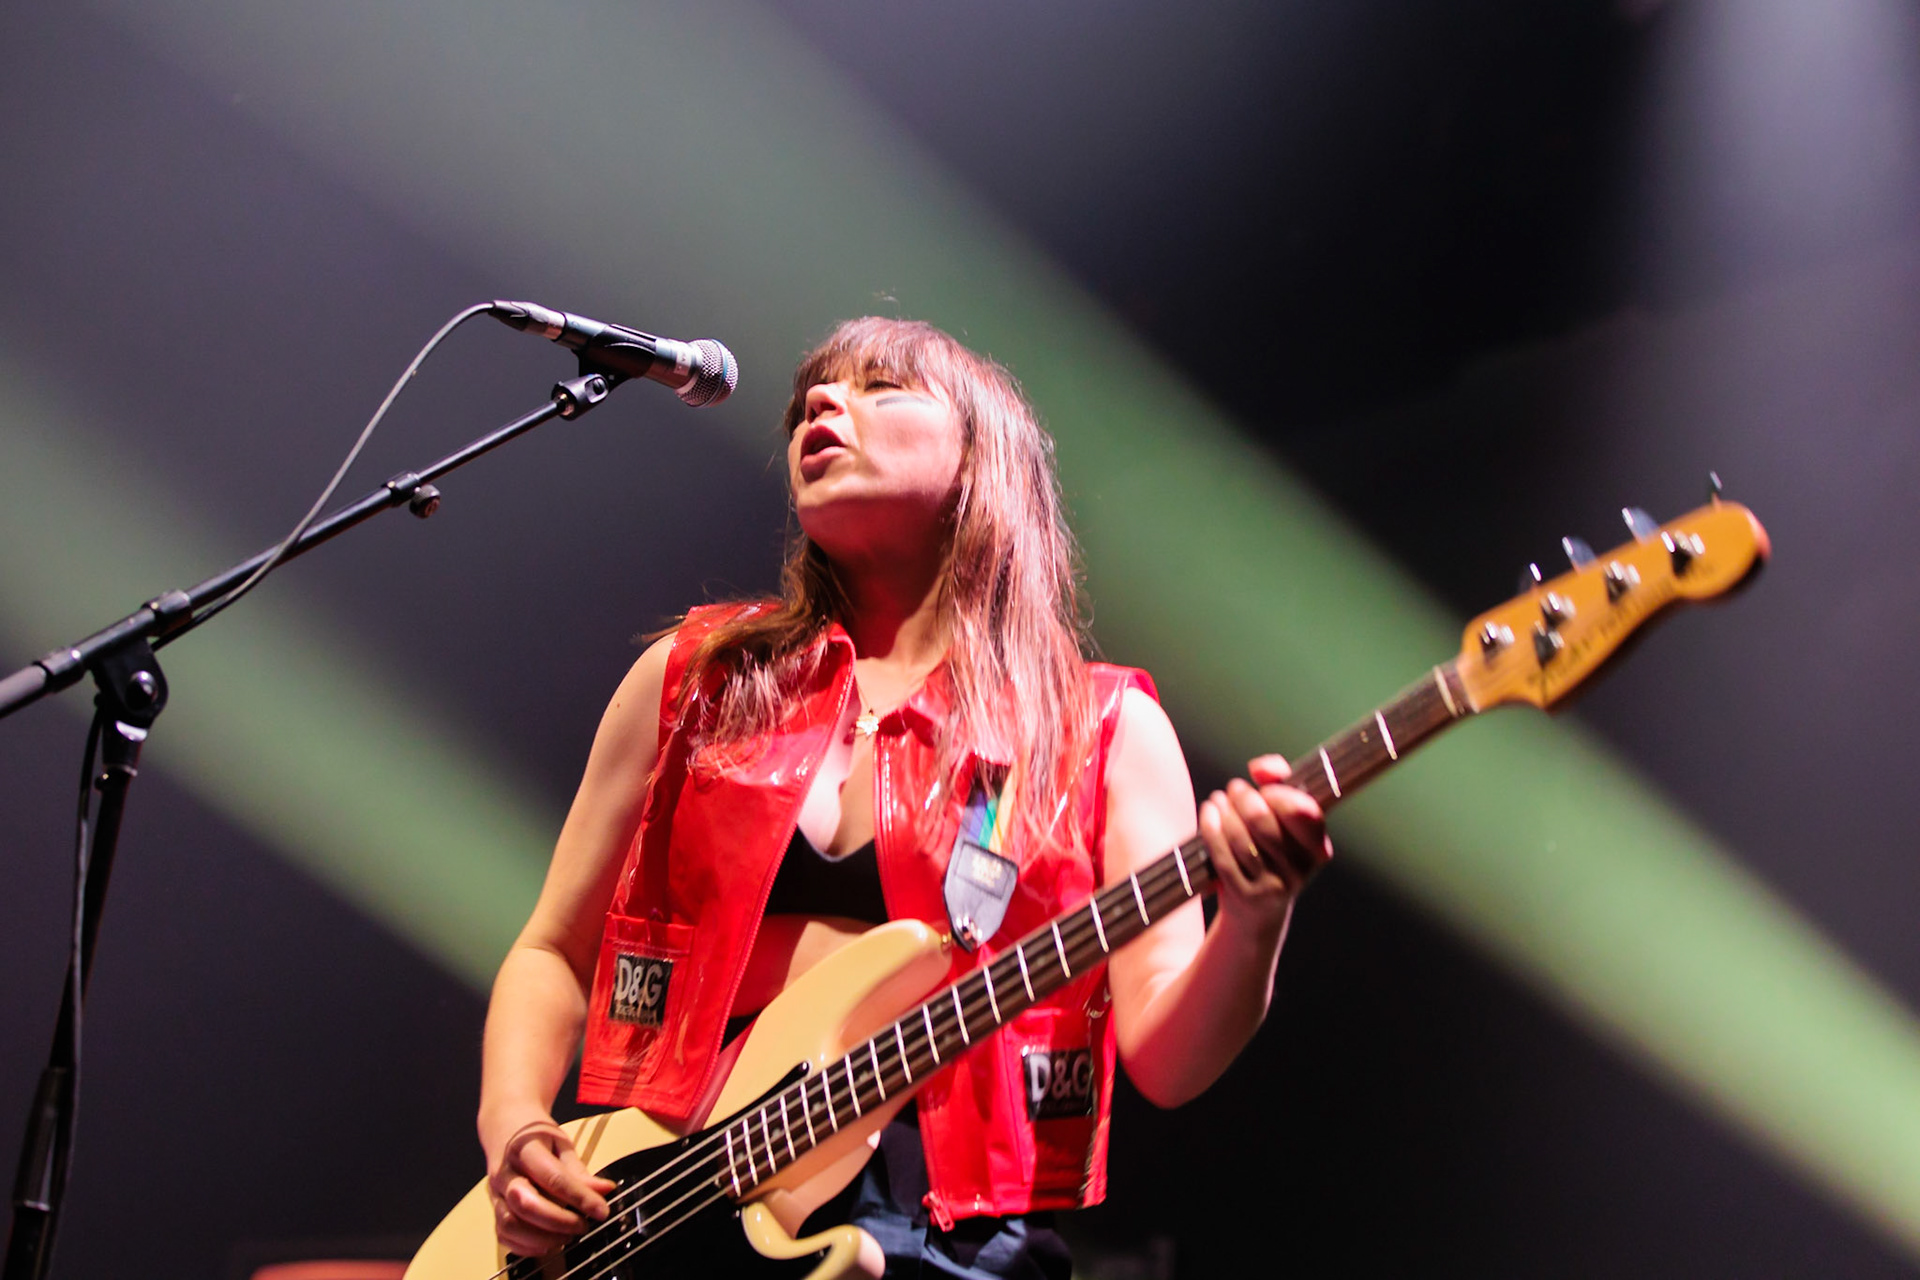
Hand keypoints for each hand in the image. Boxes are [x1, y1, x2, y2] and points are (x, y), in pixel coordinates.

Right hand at [482, 1110, 615, 1256]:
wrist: (505, 1127)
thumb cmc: (537, 1136)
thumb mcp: (562, 1144)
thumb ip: (579, 1172)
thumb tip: (605, 1191)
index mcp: (524, 1149)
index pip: (552, 1177)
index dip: (579, 1197)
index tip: (602, 1211)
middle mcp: (505, 1173)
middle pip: (526, 1204)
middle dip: (559, 1221)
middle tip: (583, 1225)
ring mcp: (495, 1193)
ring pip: (510, 1224)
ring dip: (542, 1237)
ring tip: (567, 1236)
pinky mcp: (493, 1209)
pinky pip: (503, 1235)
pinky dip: (526, 1246)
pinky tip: (548, 1243)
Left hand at [1197, 754, 1331, 933]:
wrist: (1257, 913)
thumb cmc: (1271, 854)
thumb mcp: (1285, 823)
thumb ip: (1280, 782)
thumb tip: (1261, 768)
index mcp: (1317, 850)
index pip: (1302, 811)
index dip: (1278, 792)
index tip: (1266, 788)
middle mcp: (1299, 870)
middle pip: (1262, 819)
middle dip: (1243, 796)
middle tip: (1236, 789)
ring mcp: (1271, 886)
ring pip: (1239, 836)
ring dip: (1223, 809)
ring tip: (1218, 800)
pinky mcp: (1244, 895)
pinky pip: (1222, 854)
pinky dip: (1210, 827)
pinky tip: (1209, 813)